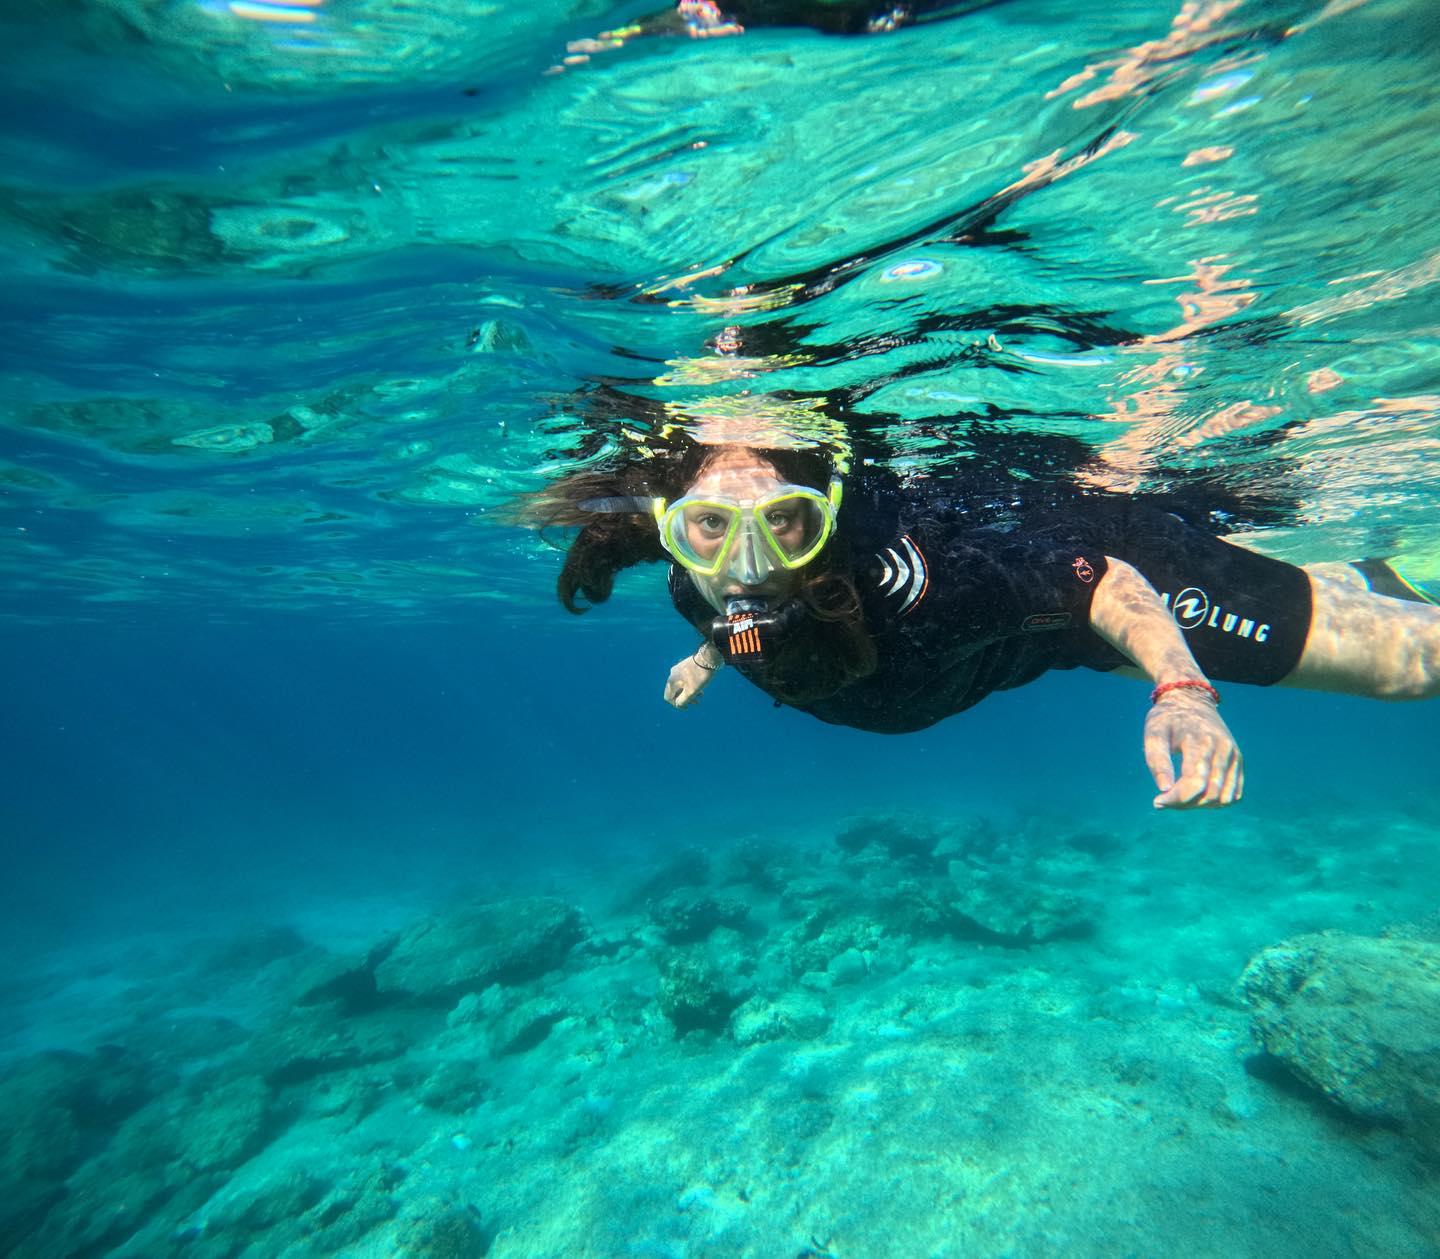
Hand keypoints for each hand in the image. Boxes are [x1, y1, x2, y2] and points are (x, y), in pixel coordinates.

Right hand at [664, 653, 717, 708]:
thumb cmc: (699, 677)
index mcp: (671, 682)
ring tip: (701, 695)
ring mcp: (678, 669)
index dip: (676, 705)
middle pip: (675, 691)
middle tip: (696, 703)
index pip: (668, 697)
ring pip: (682, 685)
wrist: (708, 658)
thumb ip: (682, 701)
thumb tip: (678, 704)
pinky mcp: (685, 665)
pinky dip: (691, 685)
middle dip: (685, 699)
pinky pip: (685, 679)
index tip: (687, 707)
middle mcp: (672, 675)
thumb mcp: (691, 692)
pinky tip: (701, 686)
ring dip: (690, 692)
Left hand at [1143, 690, 1242, 808]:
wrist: (1191, 700)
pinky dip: (1215, 801)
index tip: (1158, 801)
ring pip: (1224, 797)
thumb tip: (1164, 790)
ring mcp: (1234, 756)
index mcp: (1201, 742)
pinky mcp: (1238, 761)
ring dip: (1201, 805)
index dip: (1176, 799)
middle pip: (1210, 794)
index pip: (1195, 783)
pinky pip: (1234, 794)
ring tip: (1181, 795)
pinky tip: (1196, 793)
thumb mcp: (1154, 733)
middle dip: (1185, 804)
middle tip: (1166, 798)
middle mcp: (1223, 750)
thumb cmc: (1168, 718)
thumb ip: (1157, 761)